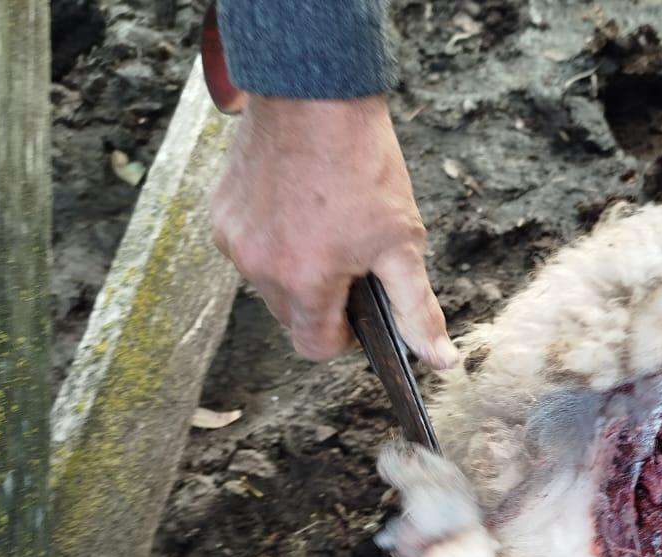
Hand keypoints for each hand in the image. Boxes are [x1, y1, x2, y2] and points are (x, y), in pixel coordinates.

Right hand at [212, 96, 457, 366]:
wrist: (314, 91)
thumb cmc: (364, 166)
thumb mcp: (403, 243)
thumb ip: (416, 309)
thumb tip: (441, 360)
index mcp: (303, 282)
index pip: (315, 348)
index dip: (344, 336)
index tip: (359, 306)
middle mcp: (258, 267)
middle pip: (293, 316)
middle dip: (323, 299)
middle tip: (351, 254)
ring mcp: (233, 239)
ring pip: (269, 282)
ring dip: (296, 269)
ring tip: (327, 223)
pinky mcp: (220, 212)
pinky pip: (249, 247)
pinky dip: (273, 238)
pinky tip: (299, 203)